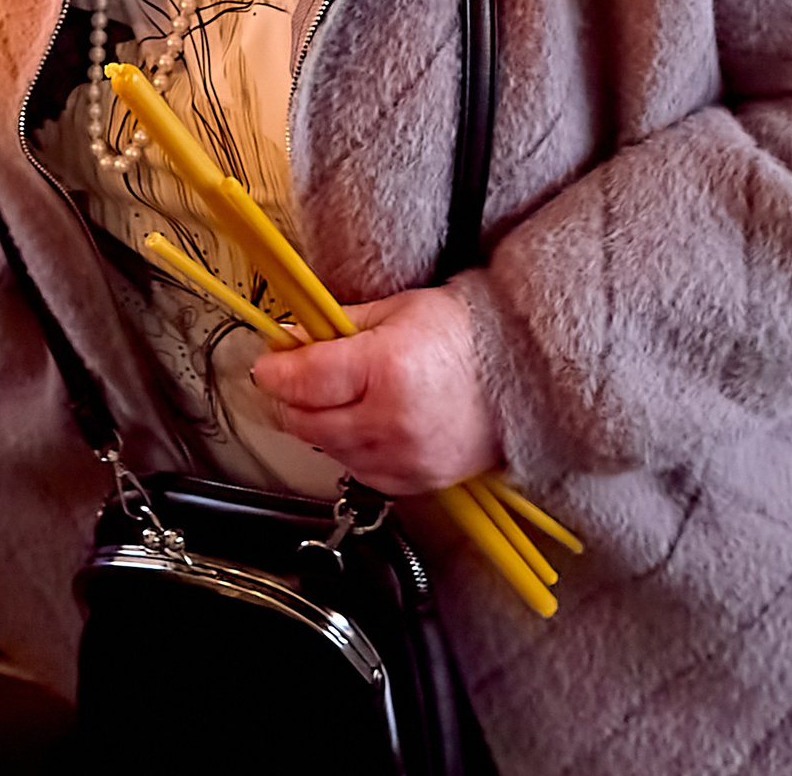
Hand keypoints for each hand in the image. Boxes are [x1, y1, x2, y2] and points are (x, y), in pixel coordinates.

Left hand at [246, 288, 499, 494]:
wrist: (523, 375)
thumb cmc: (463, 336)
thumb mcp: (392, 311)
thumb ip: (334, 327)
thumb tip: (289, 339)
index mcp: (386, 370)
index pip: (303, 381)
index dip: (275, 371)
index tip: (268, 363)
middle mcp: (394, 421)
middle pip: (306, 422)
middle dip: (288, 399)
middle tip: (289, 377)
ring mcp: (407, 458)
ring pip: (328, 450)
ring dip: (316, 425)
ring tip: (331, 396)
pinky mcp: (418, 481)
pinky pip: (360, 472)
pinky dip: (348, 449)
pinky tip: (360, 423)